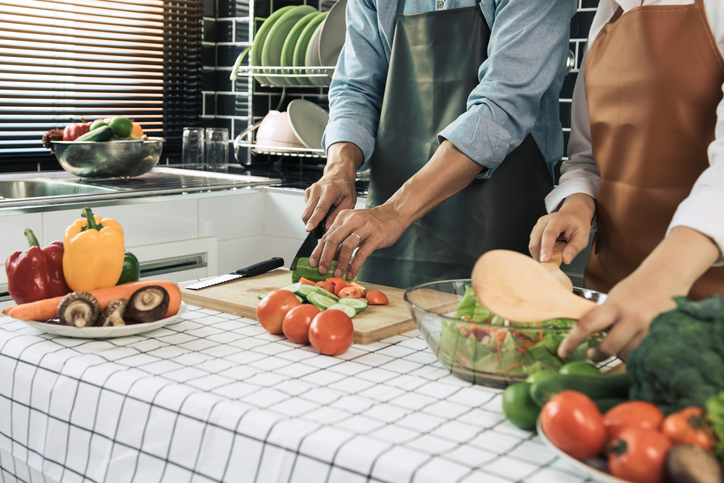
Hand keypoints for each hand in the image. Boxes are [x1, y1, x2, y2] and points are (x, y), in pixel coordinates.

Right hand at [302, 142, 362, 233]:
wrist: (339, 174)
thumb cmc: (345, 187)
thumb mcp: (349, 202)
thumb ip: (337, 216)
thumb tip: (327, 228)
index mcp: (330, 190)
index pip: (320, 208)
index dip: (314, 220)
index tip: (309, 229)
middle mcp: (318, 189)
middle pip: (308, 212)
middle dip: (310, 225)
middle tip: (318, 233)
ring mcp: (311, 190)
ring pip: (306, 211)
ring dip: (311, 220)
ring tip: (322, 223)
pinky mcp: (307, 193)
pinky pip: (307, 208)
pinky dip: (312, 214)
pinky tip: (320, 213)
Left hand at [309, 204, 406, 279]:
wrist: (394, 214)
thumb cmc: (372, 222)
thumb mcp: (353, 225)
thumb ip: (341, 238)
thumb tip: (329, 257)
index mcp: (343, 217)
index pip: (326, 235)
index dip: (318, 251)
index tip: (313, 263)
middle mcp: (352, 220)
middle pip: (333, 240)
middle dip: (325, 257)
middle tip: (322, 270)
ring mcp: (365, 228)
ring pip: (346, 247)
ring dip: (340, 263)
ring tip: (337, 274)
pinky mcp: (376, 236)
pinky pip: (362, 253)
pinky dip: (354, 266)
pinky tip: (351, 273)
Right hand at [529, 193, 595, 264]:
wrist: (574, 213)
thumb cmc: (578, 224)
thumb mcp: (583, 236)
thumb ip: (575, 248)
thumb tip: (566, 259)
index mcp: (557, 220)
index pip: (549, 234)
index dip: (546, 248)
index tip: (545, 260)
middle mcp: (544, 221)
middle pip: (535, 241)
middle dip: (539, 255)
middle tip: (549, 267)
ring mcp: (538, 226)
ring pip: (532, 244)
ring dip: (538, 254)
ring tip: (550, 258)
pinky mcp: (535, 231)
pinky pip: (533, 244)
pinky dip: (538, 252)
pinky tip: (547, 253)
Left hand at [558, 272, 676, 360]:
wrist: (668, 274)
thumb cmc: (637, 286)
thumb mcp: (615, 297)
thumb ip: (603, 316)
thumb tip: (587, 335)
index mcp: (615, 305)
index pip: (587, 326)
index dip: (572, 341)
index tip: (563, 352)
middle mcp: (632, 317)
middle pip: (607, 348)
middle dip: (596, 355)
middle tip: (592, 354)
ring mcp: (649, 328)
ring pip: (626, 354)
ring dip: (618, 353)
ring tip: (618, 343)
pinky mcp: (663, 335)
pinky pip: (643, 354)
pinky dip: (634, 353)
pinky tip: (633, 344)